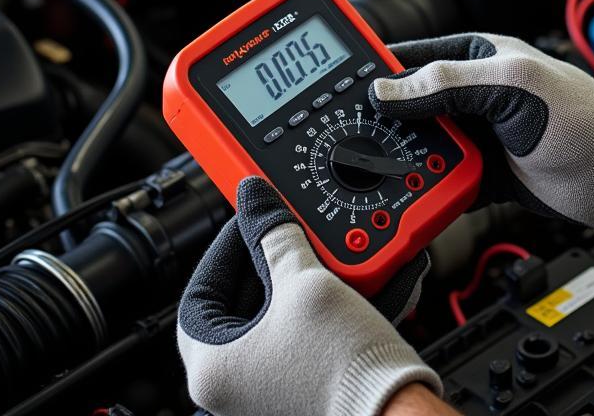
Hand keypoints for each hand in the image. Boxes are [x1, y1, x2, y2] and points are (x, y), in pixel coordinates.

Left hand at [177, 177, 441, 415]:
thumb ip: (275, 233)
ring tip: (320, 258)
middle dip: (267, 262)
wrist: (393, 412)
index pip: (200, 290)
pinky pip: (295, 337)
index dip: (227, 248)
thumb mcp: (304, 282)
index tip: (252, 223)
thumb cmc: (343, 367)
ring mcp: (264, 393)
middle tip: (285, 236)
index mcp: (212, 367)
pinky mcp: (296, 392)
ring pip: (270, 320)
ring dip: (295, 282)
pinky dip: (314, 308)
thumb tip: (257, 199)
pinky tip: (342, 287)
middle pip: (237, 304)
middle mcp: (231, 388)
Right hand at [371, 34, 593, 248]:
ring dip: (405, 155)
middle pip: (413, 104)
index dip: (380, 67)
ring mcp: (481, 135)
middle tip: (352, 132)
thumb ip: (449, 84)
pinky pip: (443, 178)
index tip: (343, 81)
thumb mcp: (513, 88)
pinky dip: (426, 187)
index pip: (416, 55)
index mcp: (482, 59)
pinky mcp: (487, 173)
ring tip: (379, 166)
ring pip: (423, 144)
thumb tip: (391, 88)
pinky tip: (410, 193)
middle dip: (386, 119)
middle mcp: (477, 95)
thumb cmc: (586, 120)